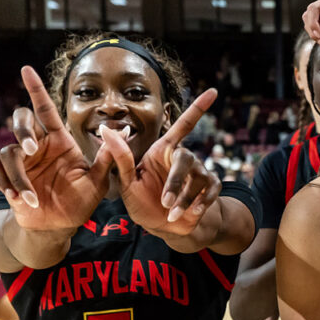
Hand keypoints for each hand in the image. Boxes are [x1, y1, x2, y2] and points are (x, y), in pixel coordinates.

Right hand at [0, 66, 112, 230]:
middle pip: (21, 121)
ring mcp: (22, 162)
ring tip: (31, 197)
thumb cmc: (81, 200)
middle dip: (22, 130)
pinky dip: (7, 185)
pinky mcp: (8, 177)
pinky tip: (21, 200)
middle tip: (31, 148)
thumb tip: (126, 131)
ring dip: (18, 175)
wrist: (60, 225)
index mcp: (60, 141)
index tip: (27, 69)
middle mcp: (39, 146)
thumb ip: (109, 157)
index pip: (46, 110)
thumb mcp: (99, 180)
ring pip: (8, 152)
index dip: (36, 89)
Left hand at [101, 89, 220, 236]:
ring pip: (198, 178)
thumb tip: (105, 129)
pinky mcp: (209, 189)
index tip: (213, 91)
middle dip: (176, 182)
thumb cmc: (142, 201)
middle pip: (186, 159)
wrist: (163, 227)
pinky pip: (211, 190)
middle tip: (165, 203)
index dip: (198, 108)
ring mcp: (199, 173)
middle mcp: (183, 158)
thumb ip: (120, 157)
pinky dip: (201, 203)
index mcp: (164, 151)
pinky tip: (191, 213)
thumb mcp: (127, 182)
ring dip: (184, 199)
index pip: (184, 125)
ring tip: (171, 214)